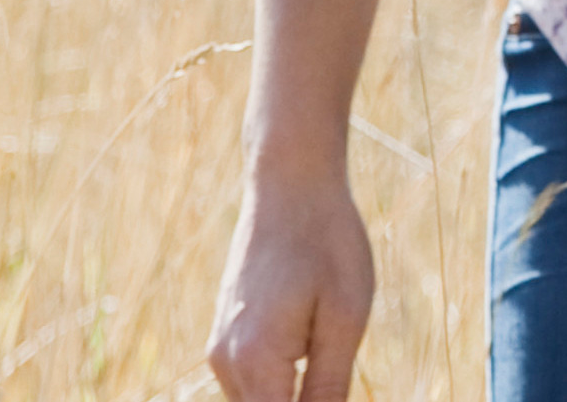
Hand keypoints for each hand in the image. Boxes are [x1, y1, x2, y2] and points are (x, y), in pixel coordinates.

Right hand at [207, 171, 374, 401]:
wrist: (289, 185)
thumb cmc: (327, 243)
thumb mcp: (346, 318)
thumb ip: (330, 388)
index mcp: (256, 362)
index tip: (334, 397)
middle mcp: (226, 363)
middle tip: (332, 369)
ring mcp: (221, 351)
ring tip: (327, 362)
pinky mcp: (226, 339)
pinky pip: (253, 388)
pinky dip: (281, 393)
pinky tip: (314, 368)